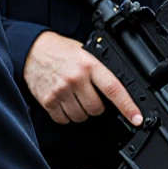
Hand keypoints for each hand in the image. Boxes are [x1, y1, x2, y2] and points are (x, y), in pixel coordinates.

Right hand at [24, 31, 143, 125]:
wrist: (31, 49)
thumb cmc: (60, 51)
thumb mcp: (84, 52)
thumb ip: (98, 70)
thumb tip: (116, 92)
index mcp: (88, 65)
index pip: (113, 89)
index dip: (127, 107)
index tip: (136, 119)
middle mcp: (75, 78)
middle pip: (96, 109)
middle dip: (95, 105)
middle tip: (86, 93)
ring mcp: (61, 91)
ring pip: (81, 116)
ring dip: (80, 111)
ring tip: (72, 96)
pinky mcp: (48, 100)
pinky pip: (64, 119)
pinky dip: (65, 115)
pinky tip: (62, 101)